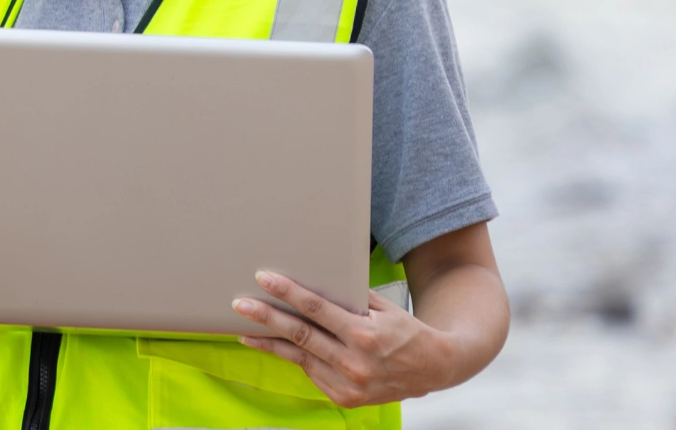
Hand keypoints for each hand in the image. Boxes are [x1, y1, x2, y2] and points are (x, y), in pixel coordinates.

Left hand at [235, 271, 457, 406]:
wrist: (435, 368)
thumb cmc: (407, 332)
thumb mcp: (384, 309)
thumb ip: (351, 298)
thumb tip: (315, 279)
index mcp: (364, 336)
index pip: (317, 310)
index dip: (288, 293)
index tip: (264, 279)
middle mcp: (355, 363)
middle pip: (301, 335)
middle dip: (267, 318)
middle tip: (240, 305)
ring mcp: (349, 384)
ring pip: (300, 358)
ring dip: (270, 343)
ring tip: (245, 330)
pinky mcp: (345, 397)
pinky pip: (312, 373)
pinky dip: (295, 358)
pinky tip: (278, 346)